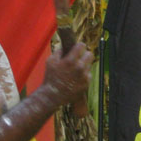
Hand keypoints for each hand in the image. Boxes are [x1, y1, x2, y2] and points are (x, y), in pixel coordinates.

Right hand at [49, 0, 90, 114]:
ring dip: (84, 64)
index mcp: (70, 60)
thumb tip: (65, 45)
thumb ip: (59, 51)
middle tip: (80, 56)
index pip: (82, 45)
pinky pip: (88, 74)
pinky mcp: (86, 83)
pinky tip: (76, 77)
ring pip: (89, 64)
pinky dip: (84, 74)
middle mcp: (79, 67)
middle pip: (90, 54)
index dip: (79, 45)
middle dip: (84, 54)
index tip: (78, 47)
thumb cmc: (50, 77)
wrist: (52, 95)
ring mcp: (84, 76)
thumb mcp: (50, 61)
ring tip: (76, 68)